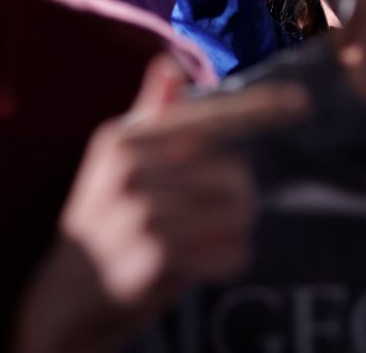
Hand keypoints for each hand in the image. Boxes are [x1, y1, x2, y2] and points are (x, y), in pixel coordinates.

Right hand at [13, 56, 308, 352]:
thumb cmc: (102, 223)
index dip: (258, 109)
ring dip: (230, 236)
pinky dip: (227, 263)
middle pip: (234, 173)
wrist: (62, 301)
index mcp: (123, 138)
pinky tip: (196, 269)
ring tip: (195, 246)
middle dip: (236, 201)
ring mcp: (143, 212)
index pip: (205, 118)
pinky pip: (232, 253)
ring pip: (238, 214)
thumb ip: (150, 116)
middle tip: (202, 223)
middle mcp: (131, 168)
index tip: (302, 101)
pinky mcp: (158, 256)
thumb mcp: (114, 166)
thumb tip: (169, 63)